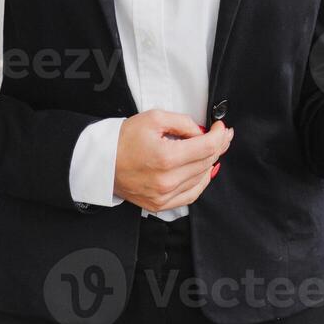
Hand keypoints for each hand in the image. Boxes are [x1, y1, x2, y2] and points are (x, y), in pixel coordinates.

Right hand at [113, 110, 232, 211]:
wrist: (101, 162)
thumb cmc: (123, 139)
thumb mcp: (154, 118)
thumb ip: (183, 122)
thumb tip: (202, 132)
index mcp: (166, 158)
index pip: (207, 147)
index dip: (220, 135)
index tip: (222, 127)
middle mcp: (167, 180)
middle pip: (207, 162)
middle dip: (219, 146)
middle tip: (222, 135)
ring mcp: (164, 196)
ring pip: (202, 178)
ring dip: (211, 162)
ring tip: (213, 149)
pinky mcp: (160, 204)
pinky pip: (191, 195)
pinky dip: (201, 181)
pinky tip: (204, 170)